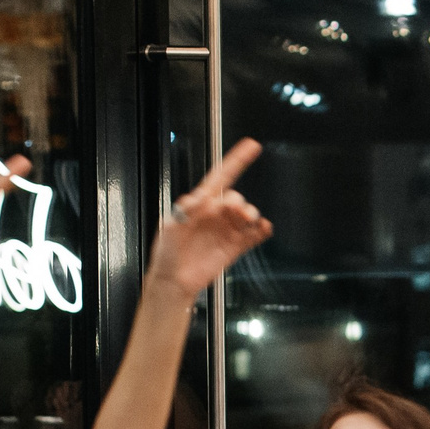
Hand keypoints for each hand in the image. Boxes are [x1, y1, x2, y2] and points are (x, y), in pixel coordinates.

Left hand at [150, 139, 272, 300]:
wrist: (173, 282)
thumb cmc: (166, 253)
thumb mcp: (169, 225)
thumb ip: (186, 209)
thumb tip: (201, 197)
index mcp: (198, 205)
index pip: (220, 178)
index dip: (236, 161)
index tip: (251, 146)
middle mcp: (215, 215)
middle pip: (236, 198)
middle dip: (238, 201)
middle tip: (233, 210)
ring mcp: (227, 231)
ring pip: (248, 214)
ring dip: (251, 213)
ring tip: (247, 220)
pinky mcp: (235, 247)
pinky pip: (254, 235)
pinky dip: (262, 230)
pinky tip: (264, 228)